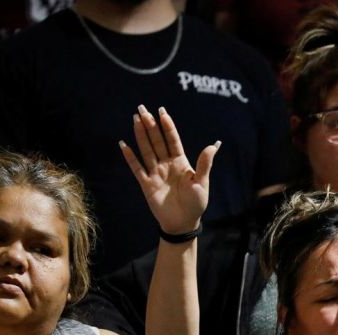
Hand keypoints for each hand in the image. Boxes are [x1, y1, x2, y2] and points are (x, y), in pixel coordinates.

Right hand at [120, 105, 219, 235]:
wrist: (182, 223)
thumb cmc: (195, 204)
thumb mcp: (202, 183)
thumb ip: (204, 164)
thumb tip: (213, 144)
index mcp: (181, 162)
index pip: (173, 140)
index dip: (168, 127)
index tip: (162, 112)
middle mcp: (167, 164)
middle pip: (157, 141)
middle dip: (150, 125)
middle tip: (142, 108)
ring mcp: (155, 173)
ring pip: (146, 150)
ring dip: (140, 135)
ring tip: (135, 119)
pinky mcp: (146, 184)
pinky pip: (136, 168)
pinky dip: (130, 157)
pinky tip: (123, 144)